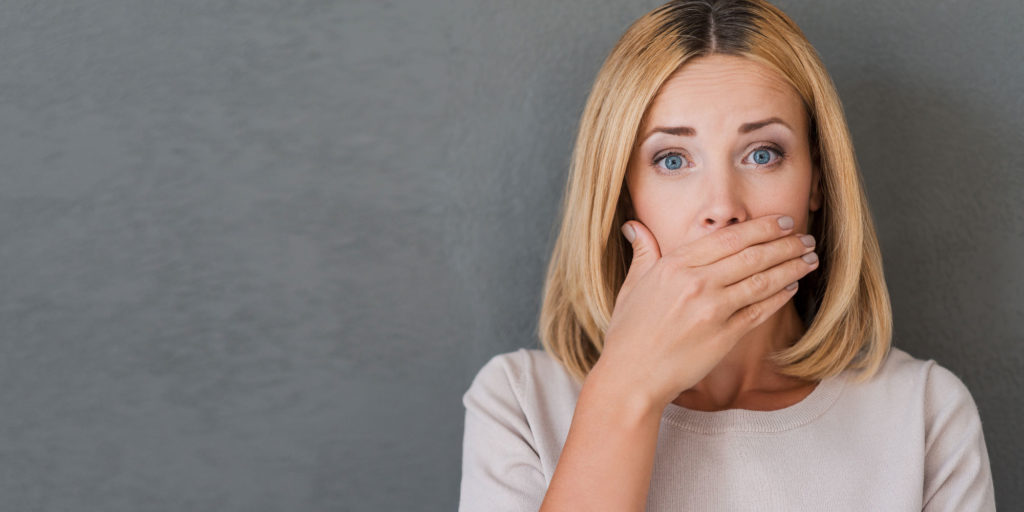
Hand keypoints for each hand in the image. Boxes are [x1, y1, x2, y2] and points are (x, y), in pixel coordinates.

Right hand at [594, 214, 818, 408]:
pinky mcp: (724, 337)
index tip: (782, 222)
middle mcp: (696, 283)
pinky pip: (760, 311)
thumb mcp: (631, 285)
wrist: (631, 377)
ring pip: (762, 281)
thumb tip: (633, 226)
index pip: (728, 238)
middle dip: (785, 244)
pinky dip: (779, 297)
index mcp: (674, 265)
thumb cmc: (628, 333)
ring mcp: (712, 310)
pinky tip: (792, 288)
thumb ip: (643, 252)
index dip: (761, 228)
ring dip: (791, 267)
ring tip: (810, 259)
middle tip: (806, 237)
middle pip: (752, 255)